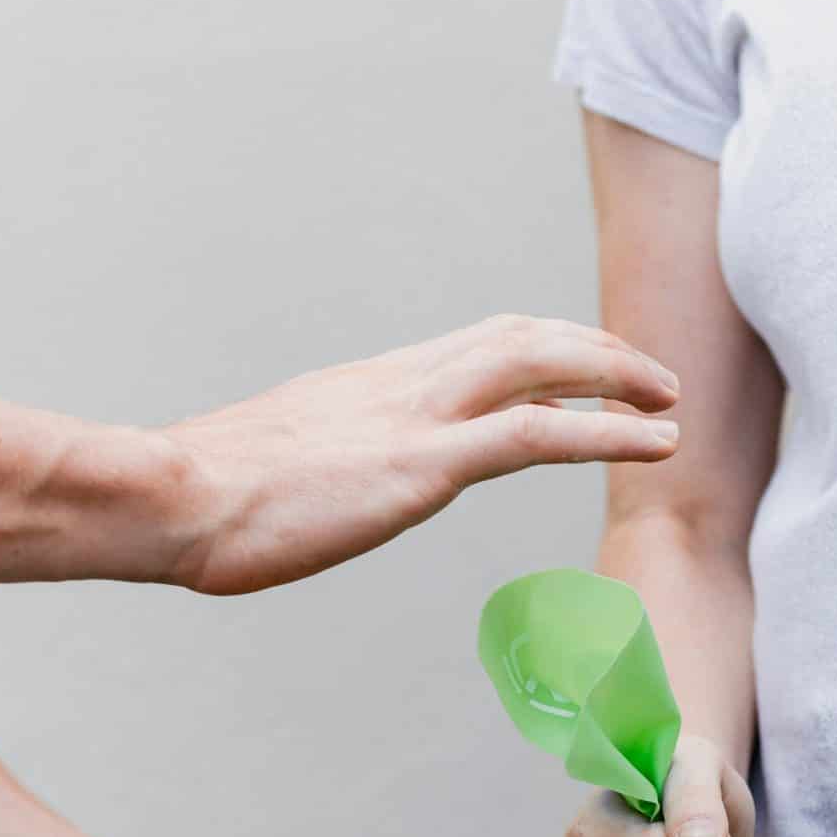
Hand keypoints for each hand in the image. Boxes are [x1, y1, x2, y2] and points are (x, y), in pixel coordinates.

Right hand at [160, 315, 679, 595]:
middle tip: (647, 377)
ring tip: (668, 402)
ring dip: (616, 377)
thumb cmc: (199, 500)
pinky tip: (654, 443)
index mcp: (366, 386)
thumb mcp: (267, 469)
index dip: (541, 351)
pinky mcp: (422, 464)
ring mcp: (415, 417)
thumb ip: (311, 468)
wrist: (169, 497)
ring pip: (541, 364)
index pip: (474, 346)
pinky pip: (538, 433)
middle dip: (593, 351)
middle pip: (520, 336)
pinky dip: (608, 432)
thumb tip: (311, 490)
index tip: (583, 370)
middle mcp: (400, 383)